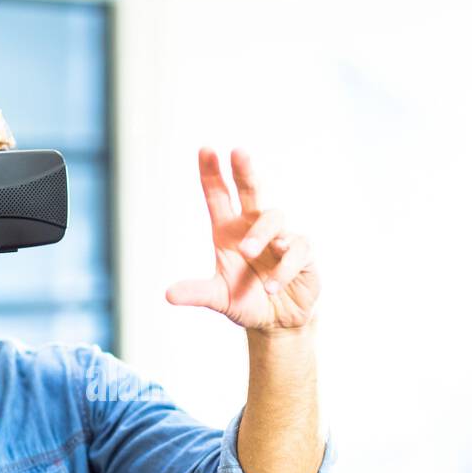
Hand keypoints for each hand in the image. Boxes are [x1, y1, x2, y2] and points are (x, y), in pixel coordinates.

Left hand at [165, 148, 319, 332]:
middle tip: (238, 152)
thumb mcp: (219, 298)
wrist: (277, 322)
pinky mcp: (302, 254)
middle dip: (244, 170)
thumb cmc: (246, 300)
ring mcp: (281, 237)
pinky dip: (283, 267)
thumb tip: (169, 295)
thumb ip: (198, 293)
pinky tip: (272, 286)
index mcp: (229, 231)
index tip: (206, 150)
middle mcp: (254, 227)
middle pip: (251, 190)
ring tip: (248, 252)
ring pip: (273, 218)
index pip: (219, 196)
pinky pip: (295, 250)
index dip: (212, 173)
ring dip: (259, 233)